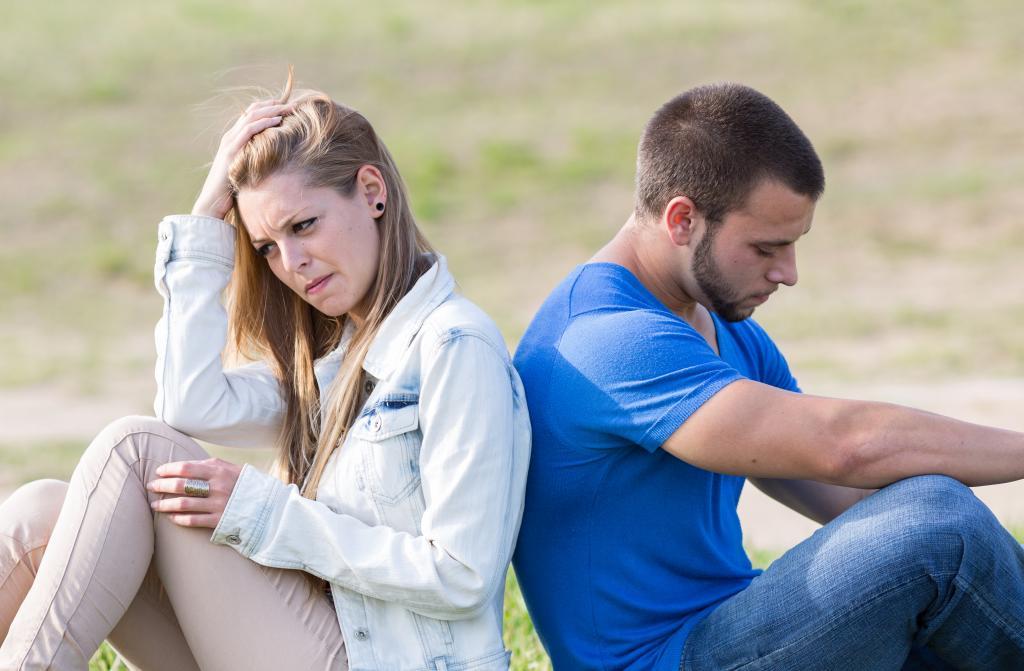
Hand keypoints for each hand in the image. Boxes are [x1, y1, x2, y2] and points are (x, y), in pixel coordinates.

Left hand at [147, 458, 242, 528]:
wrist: (267, 505)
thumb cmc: (245, 484)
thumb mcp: (231, 468)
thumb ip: (210, 465)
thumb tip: (184, 466)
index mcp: (219, 471)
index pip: (186, 468)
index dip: (169, 470)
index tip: (158, 472)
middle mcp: (217, 487)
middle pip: (181, 485)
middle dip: (161, 486)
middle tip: (151, 487)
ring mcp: (218, 505)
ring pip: (183, 504)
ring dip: (165, 505)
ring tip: (155, 505)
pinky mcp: (219, 520)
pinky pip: (193, 520)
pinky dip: (179, 519)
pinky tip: (171, 518)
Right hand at [191, 99, 291, 219]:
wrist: (213, 202)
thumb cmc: (231, 190)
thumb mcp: (246, 171)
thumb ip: (255, 162)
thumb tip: (273, 162)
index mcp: (233, 140)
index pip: (250, 116)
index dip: (267, 108)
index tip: (285, 106)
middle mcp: (230, 137)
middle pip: (252, 112)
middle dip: (272, 106)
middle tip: (291, 103)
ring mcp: (230, 143)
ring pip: (251, 117)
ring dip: (271, 111)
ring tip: (288, 108)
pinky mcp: (231, 152)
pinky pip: (248, 131)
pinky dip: (263, 123)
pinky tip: (277, 121)